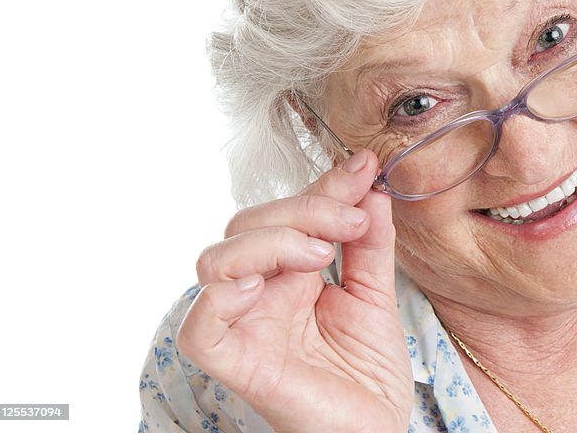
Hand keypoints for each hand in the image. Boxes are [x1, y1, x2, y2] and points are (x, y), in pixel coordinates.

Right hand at [176, 150, 411, 432]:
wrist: (377, 430)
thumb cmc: (370, 372)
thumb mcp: (376, 292)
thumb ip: (370, 242)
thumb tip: (368, 186)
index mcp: (289, 275)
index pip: (288, 214)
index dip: (322, 187)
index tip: (363, 169)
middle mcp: (259, 295)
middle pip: (247, 226)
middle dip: (303, 209)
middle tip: (353, 221)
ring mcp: (244, 326)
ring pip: (216, 260)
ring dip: (270, 241)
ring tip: (320, 253)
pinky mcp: (237, 364)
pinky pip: (200, 328)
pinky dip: (222, 296)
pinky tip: (270, 284)